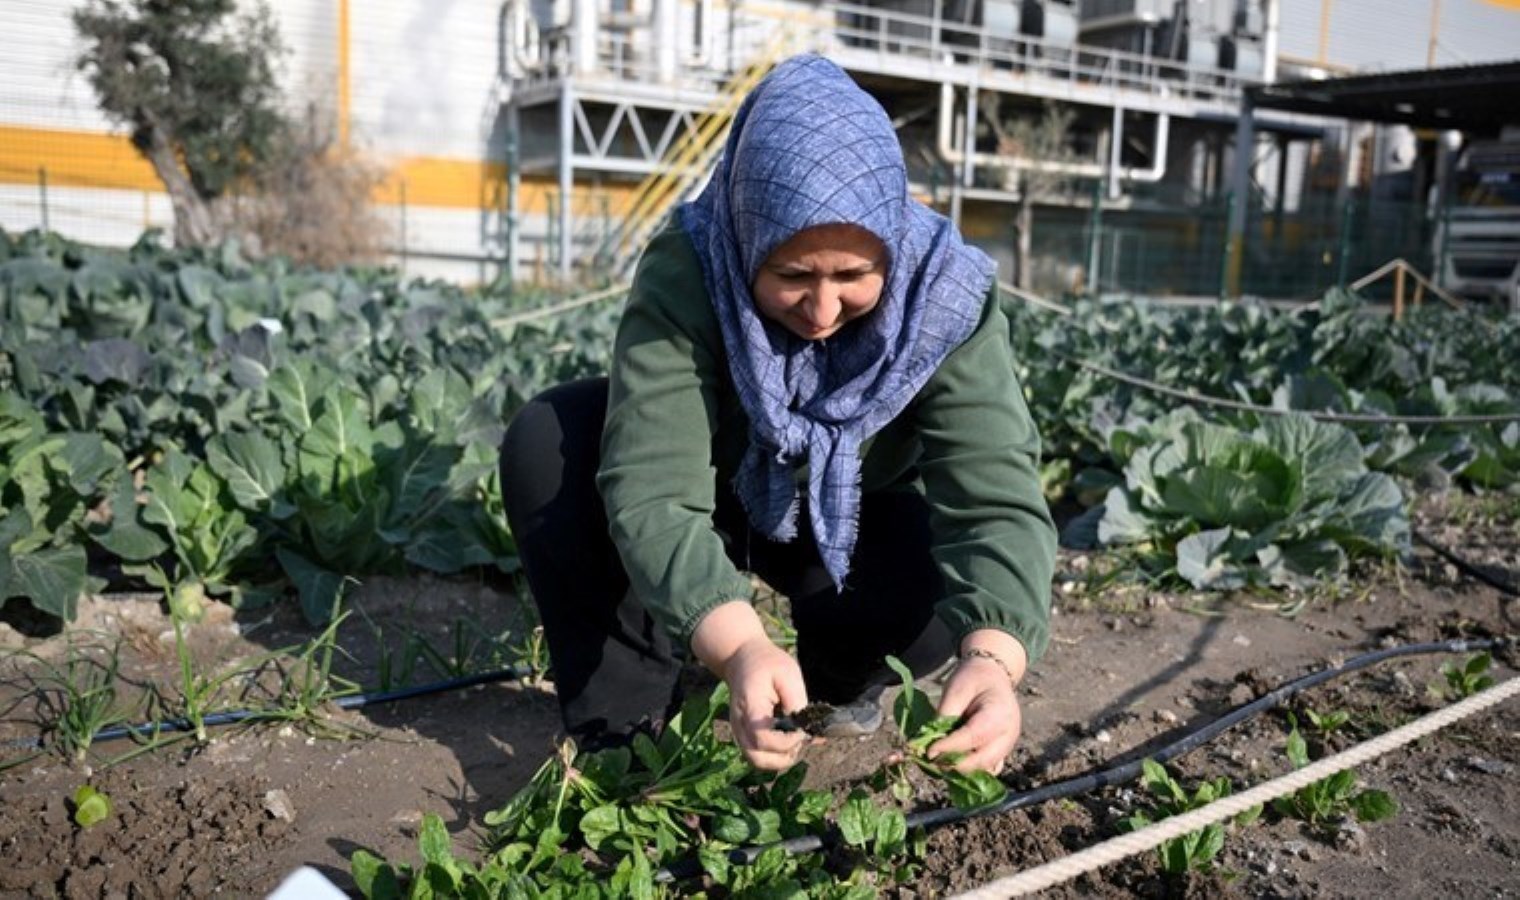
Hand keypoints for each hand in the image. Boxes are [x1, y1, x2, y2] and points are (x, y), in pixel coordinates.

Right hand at [720, 636, 809, 769]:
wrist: (742, 659)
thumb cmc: (767, 663)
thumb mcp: (788, 674)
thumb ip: (797, 702)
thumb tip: (807, 729)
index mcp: (750, 707)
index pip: (763, 739)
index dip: (787, 742)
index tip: (802, 730)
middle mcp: (740, 724)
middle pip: (758, 759)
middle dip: (784, 756)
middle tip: (799, 737)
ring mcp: (739, 732)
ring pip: (757, 762)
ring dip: (779, 759)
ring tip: (794, 740)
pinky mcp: (743, 735)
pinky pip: (757, 755)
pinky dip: (774, 755)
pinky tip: (788, 739)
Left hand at [927, 632, 1027, 774]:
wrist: (992, 676)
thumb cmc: (973, 679)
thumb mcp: (955, 688)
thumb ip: (945, 716)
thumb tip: (929, 742)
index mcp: (999, 713)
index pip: (973, 737)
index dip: (950, 747)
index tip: (929, 752)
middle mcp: (1008, 734)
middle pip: (982, 760)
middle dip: (955, 764)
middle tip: (931, 759)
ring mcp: (1008, 745)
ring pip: (985, 768)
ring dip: (961, 769)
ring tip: (939, 760)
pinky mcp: (1002, 752)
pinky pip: (987, 768)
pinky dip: (971, 769)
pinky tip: (953, 761)